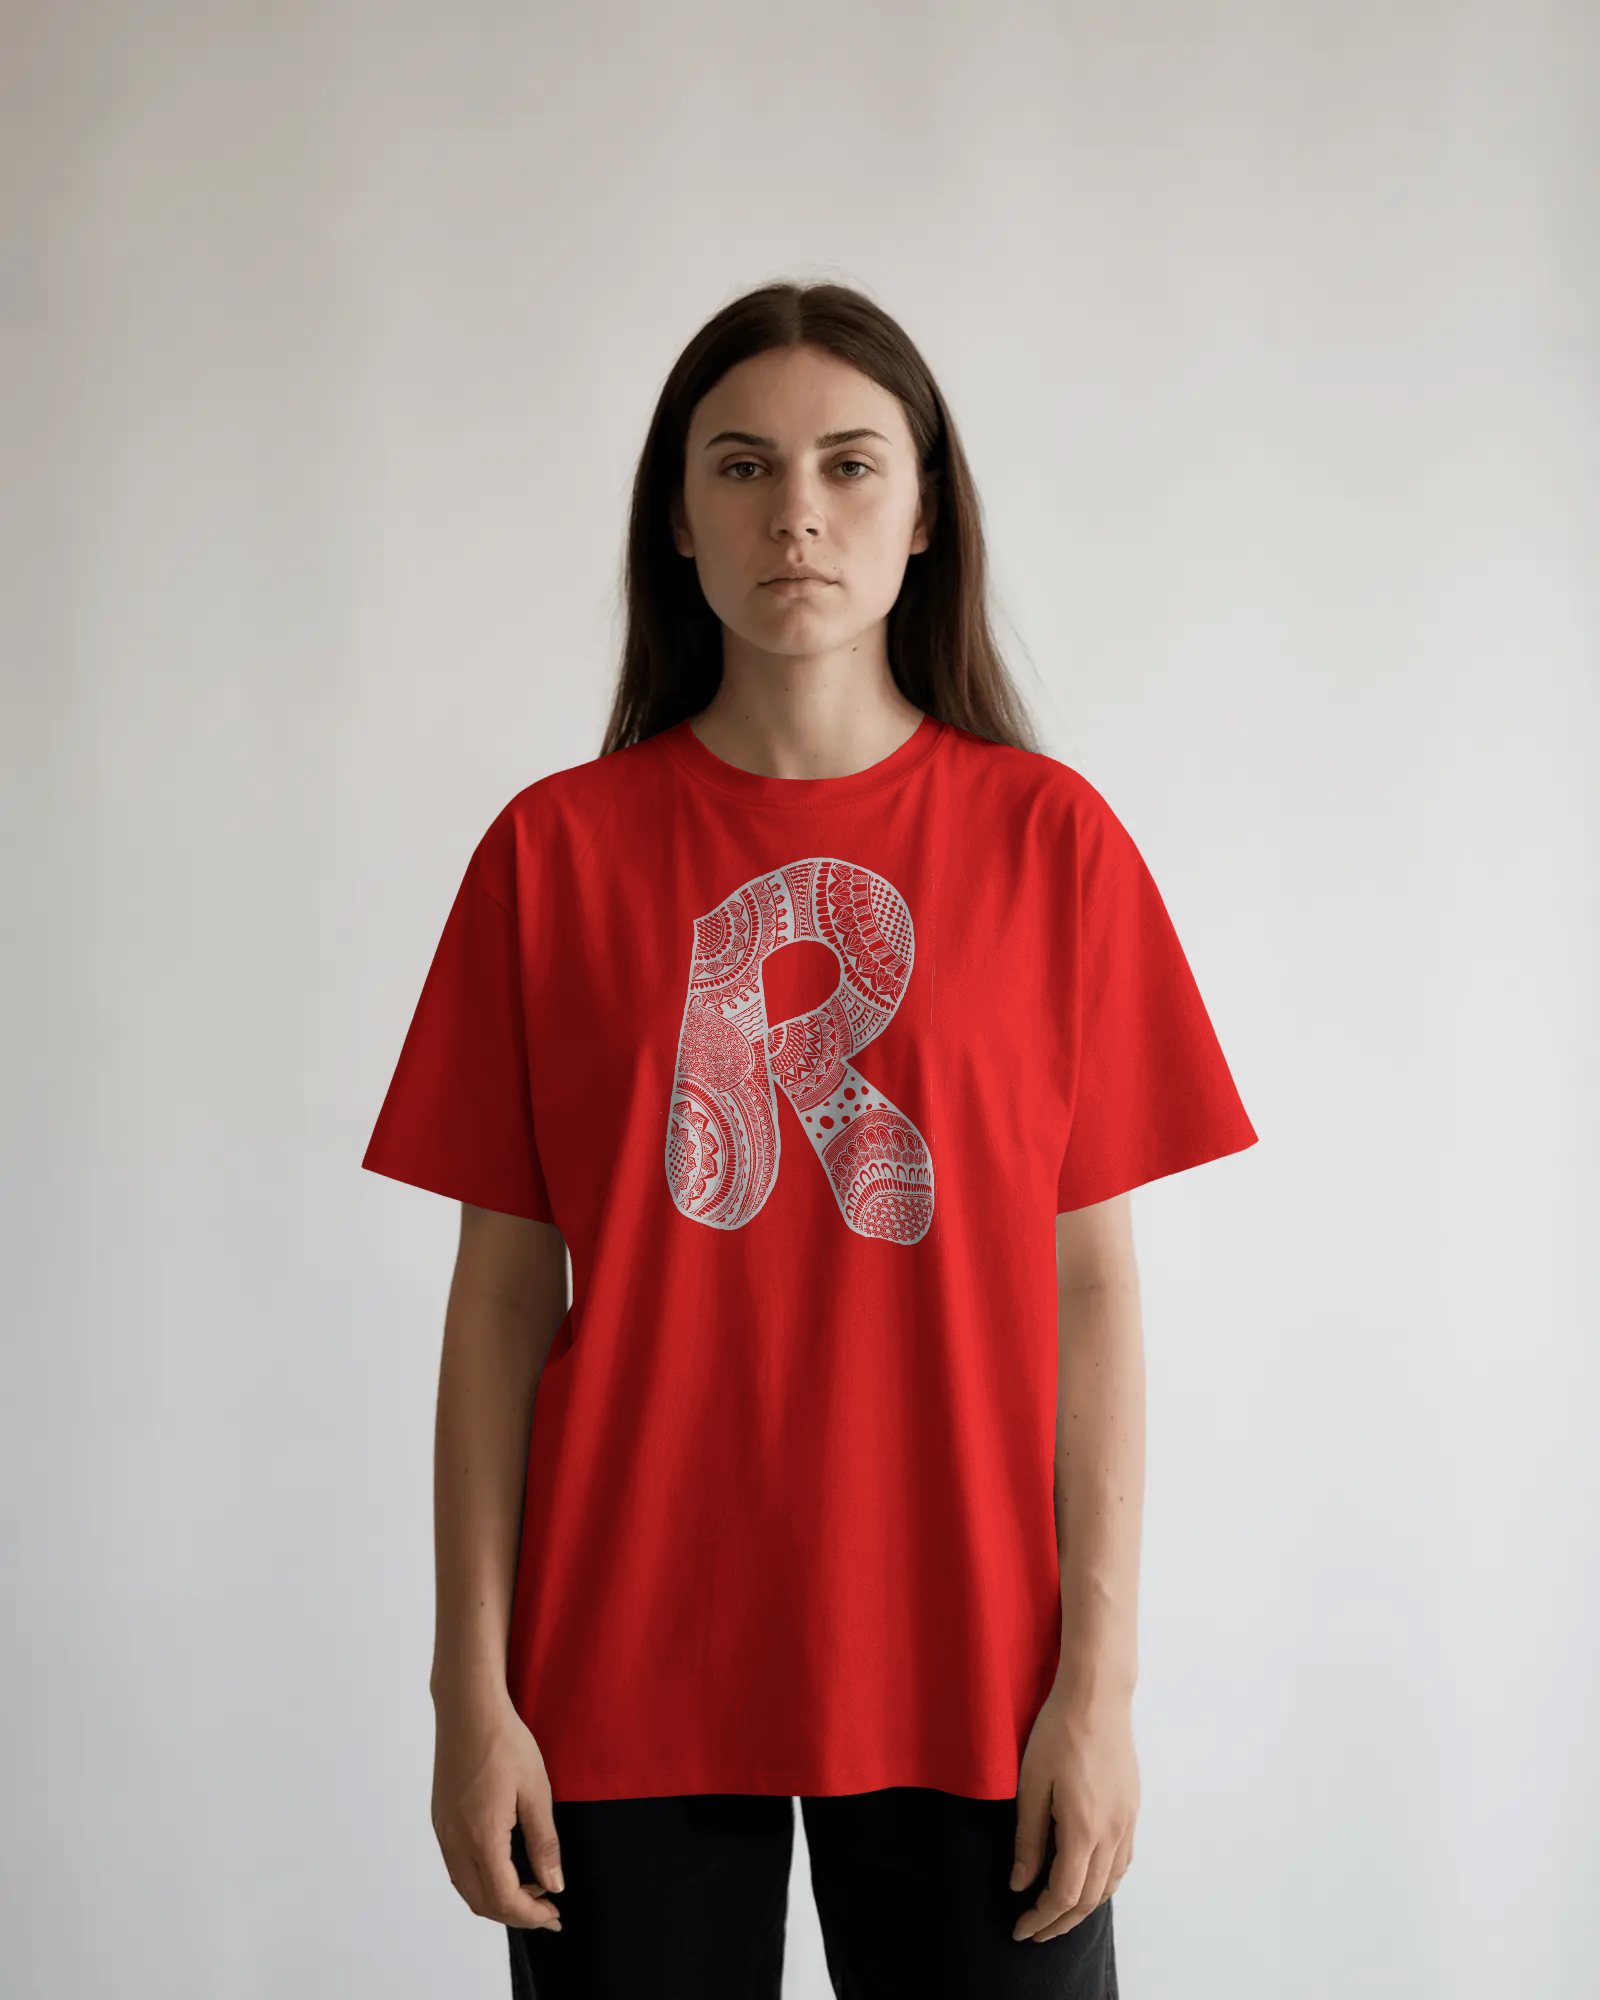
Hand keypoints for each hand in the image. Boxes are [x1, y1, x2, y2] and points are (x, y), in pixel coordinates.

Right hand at [431, 1684, 564, 1931]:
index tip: (555, 1916)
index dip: (531, 1915)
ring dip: (497, 1898)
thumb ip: (544, 1843)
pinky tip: (505, 1865)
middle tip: (547, 1910)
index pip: (504, 1898)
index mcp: (481, 1837)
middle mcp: (455, 1841)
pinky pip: (458, 1867)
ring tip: (531, 1889)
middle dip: (515, 1914)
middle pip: (481, 1902)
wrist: (468, 1709)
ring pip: (466, 1887)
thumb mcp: (536, 1791)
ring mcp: (443, 1832)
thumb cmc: (505, 1743)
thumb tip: (553, 1886)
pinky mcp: (440, 1820)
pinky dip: (482, 1879)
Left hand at [1009, 1687, 1138, 1942]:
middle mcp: (1112, 1834)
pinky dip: (1104, 1884)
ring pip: (1109, 1884)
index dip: (1041, 1917)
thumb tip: (1020, 1883)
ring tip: (1057, 1915)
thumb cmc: (1058, 1733)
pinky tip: (1088, 1882)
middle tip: (1034, 1932)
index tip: (1020, 1928)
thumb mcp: (1031, 1784)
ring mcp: (1127, 1823)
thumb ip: (1028, 1838)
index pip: (1064, 1894)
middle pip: (1089, 1897)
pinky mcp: (1132, 1810)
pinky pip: (1122, 1863)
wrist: (1098, 1698)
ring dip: (1083, 1907)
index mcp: (1084, 1830)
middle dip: (1060, 1922)